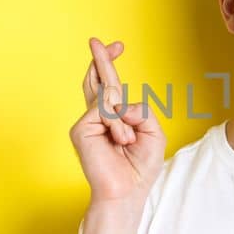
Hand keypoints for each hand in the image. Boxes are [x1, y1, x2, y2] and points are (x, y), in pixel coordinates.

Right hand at [70, 37, 165, 201]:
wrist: (127, 192)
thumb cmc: (140, 168)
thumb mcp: (153, 133)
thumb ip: (141, 110)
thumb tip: (118, 101)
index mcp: (115, 117)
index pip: (110, 85)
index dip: (110, 64)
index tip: (116, 46)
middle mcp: (98, 117)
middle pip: (97, 80)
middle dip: (102, 59)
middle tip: (98, 40)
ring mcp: (87, 122)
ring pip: (109, 97)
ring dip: (126, 120)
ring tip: (127, 142)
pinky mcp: (81, 129)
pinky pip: (105, 111)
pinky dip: (119, 126)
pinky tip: (119, 142)